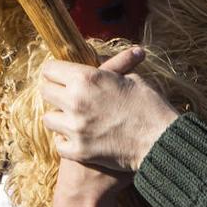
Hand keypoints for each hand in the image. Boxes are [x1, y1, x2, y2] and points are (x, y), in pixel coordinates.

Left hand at [40, 46, 178, 172]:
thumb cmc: (151, 107)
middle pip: (44, 91)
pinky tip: (78, 137)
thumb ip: (114, 68)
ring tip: (73, 118)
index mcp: (87, 78)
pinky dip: (66, 140)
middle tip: (65, 95)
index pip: (49, 69)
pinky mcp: (78, 151)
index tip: (59, 75)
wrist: (161, 142)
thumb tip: (118, 55)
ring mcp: (75, 128)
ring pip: (48, 118)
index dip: (55, 71)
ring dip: (59, 117)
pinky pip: (58, 143)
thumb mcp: (133, 79)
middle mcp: (75, 101)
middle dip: (55, 91)